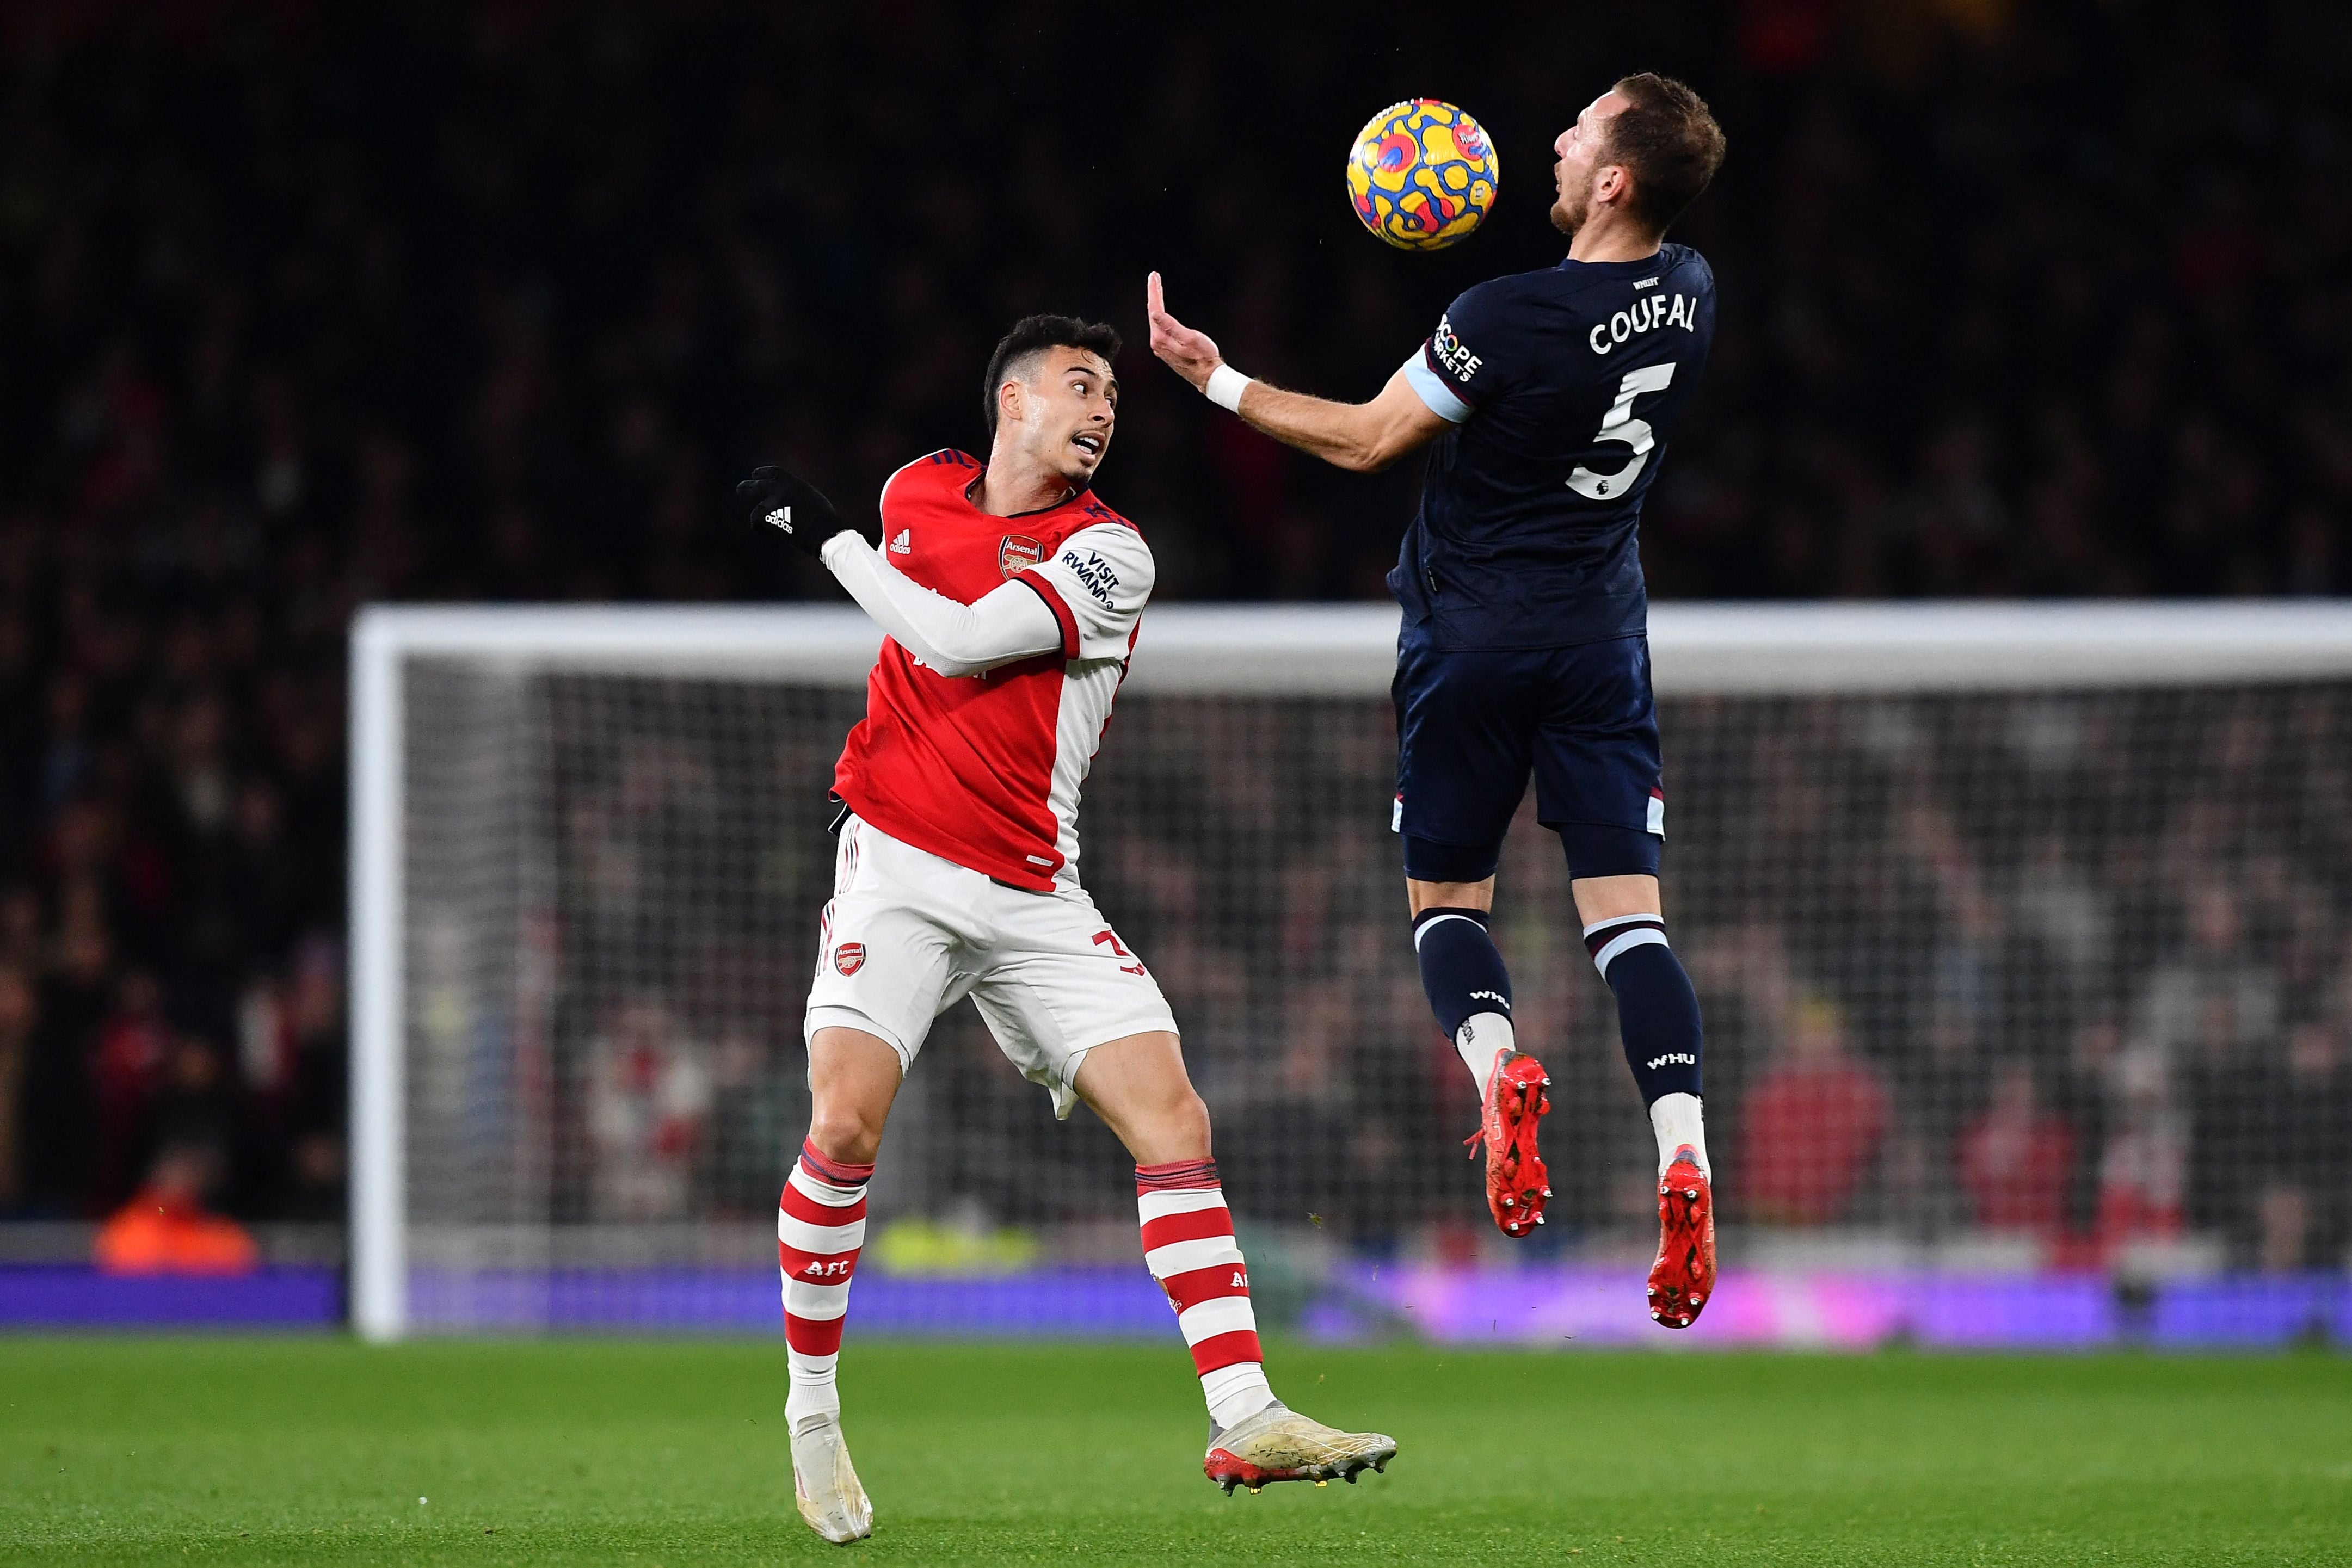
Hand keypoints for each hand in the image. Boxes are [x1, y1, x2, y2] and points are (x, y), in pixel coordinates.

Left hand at [737, 465, 864, 559]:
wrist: (821, 529)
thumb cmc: (822, 516)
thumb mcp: (809, 495)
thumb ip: (794, 493)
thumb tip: (787, 500)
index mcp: (790, 480)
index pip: (771, 472)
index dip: (761, 474)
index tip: (754, 475)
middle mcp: (777, 488)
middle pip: (755, 486)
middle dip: (746, 488)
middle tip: (740, 489)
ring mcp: (771, 503)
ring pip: (757, 509)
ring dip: (759, 515)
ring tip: (759, 519)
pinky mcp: (766, 517)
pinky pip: (758, 522)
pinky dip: (762, 527)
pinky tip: (771, 532)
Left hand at [1146, 271, 1223, 391]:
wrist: (1208, 377)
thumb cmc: (1203, 358)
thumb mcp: (1189, 338)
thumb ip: (1170, 325)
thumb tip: (1155, 314)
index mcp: (1160, 338)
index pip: (1154, 309)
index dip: (1154, 291)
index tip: (1154, 277)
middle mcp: (1157, 343)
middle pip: (1153, 313)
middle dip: (1154, 294)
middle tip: (1154, 278)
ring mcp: (1161, 347)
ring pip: (1156, 320)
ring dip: (1156, 303)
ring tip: (1157, 289)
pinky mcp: (1166, 349)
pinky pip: (1160, 327)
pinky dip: (1160, 315)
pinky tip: (1162, 311)